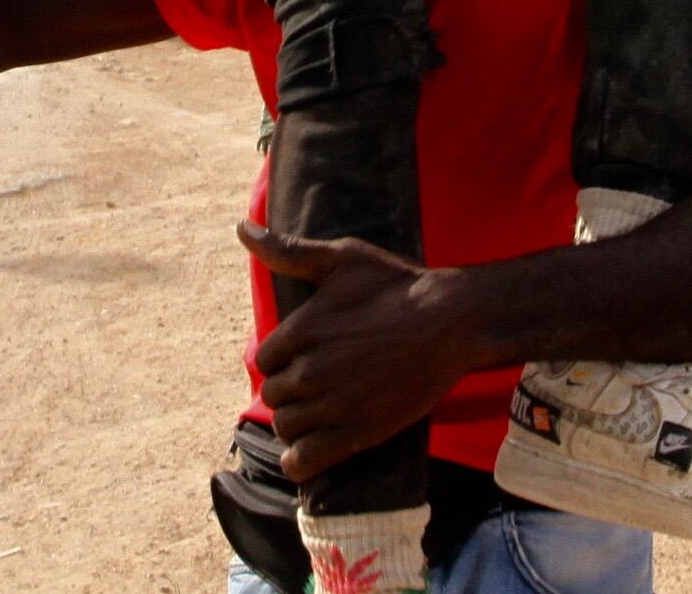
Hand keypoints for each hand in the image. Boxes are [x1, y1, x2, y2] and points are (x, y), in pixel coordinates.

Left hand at [239, 222, 485, 481]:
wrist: (451, 322)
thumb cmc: (397, 285)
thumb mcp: (342, 259)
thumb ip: (288, 251)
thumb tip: (240, 229)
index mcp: (303, 329)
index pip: (265, 359)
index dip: (281, 360)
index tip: (301, 359)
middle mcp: (311, 369)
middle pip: (273, 394)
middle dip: (288, 391)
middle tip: (313, 387)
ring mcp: (334, 404)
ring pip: (286, 427)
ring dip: (294, 424)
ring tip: (313, 416)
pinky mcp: (359, 432)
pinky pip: (307, 459)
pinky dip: (299, 462)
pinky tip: (304, 455)